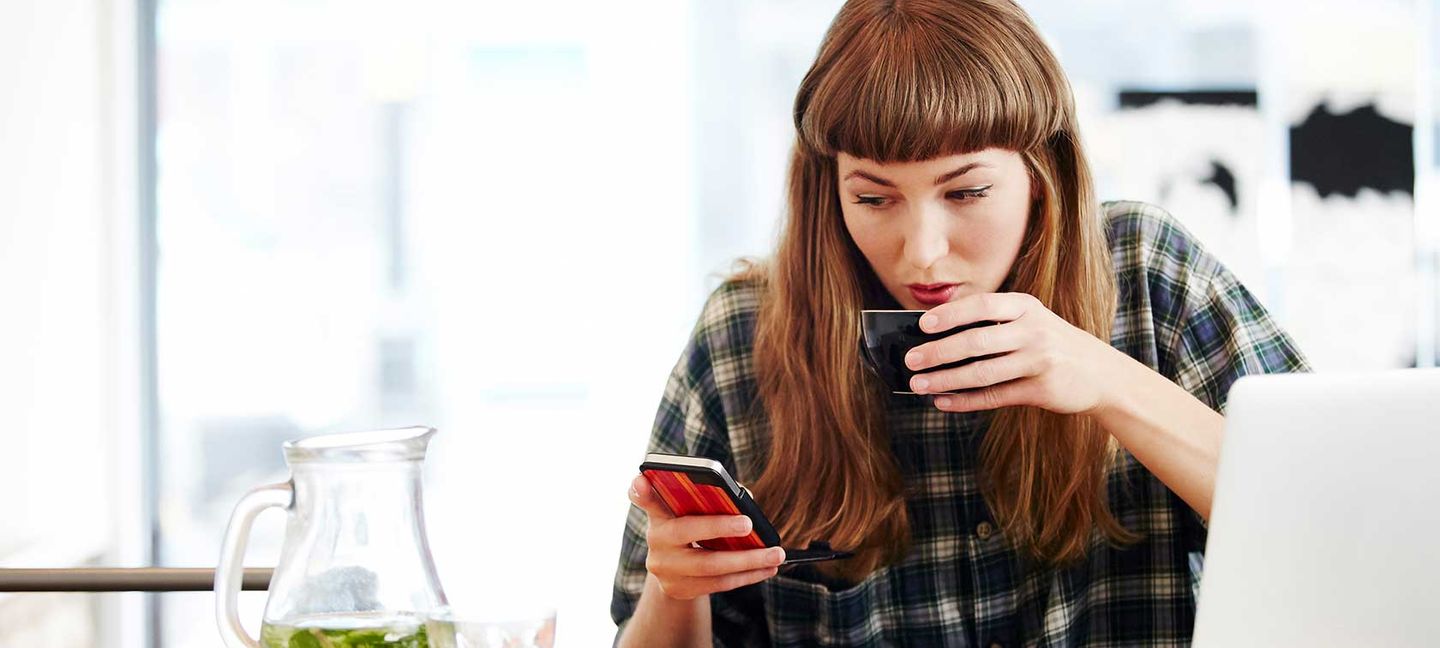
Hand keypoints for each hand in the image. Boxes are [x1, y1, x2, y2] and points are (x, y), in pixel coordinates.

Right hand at [628, 474, 784, 599]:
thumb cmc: (690, 527)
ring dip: (748, 561)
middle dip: (720, 527)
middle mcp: (656, 540)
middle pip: (686, 532)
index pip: (645, 498)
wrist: (673, 570)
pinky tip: (767, 568)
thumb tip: (744, 497)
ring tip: (776, 554)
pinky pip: (719, 584)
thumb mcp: (690, 511)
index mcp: (658, 513)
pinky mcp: (680, 590)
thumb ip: (709, 498)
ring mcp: (666, 569)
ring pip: (710, 566)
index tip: (641, 480)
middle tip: (748, 523)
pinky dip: (747, 576)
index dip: (641, 490)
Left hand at [903, 292, 1121, 414]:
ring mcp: (1038, 361)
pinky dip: (965, 400)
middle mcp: (1033, 331)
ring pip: (982, 373)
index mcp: (1026, 307)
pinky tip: (944, 401)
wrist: (1101, 373)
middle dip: (938, 352)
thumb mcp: (1031, 321)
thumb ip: (993, 323)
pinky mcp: (1041, 390)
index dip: (950, 314)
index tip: (923, 325)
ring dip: (945, 380)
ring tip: (919, 384)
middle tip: (911, 360)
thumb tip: (937, 333)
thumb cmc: (1052, 344)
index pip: (982, 305)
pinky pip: (994, 396)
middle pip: (976, 342)